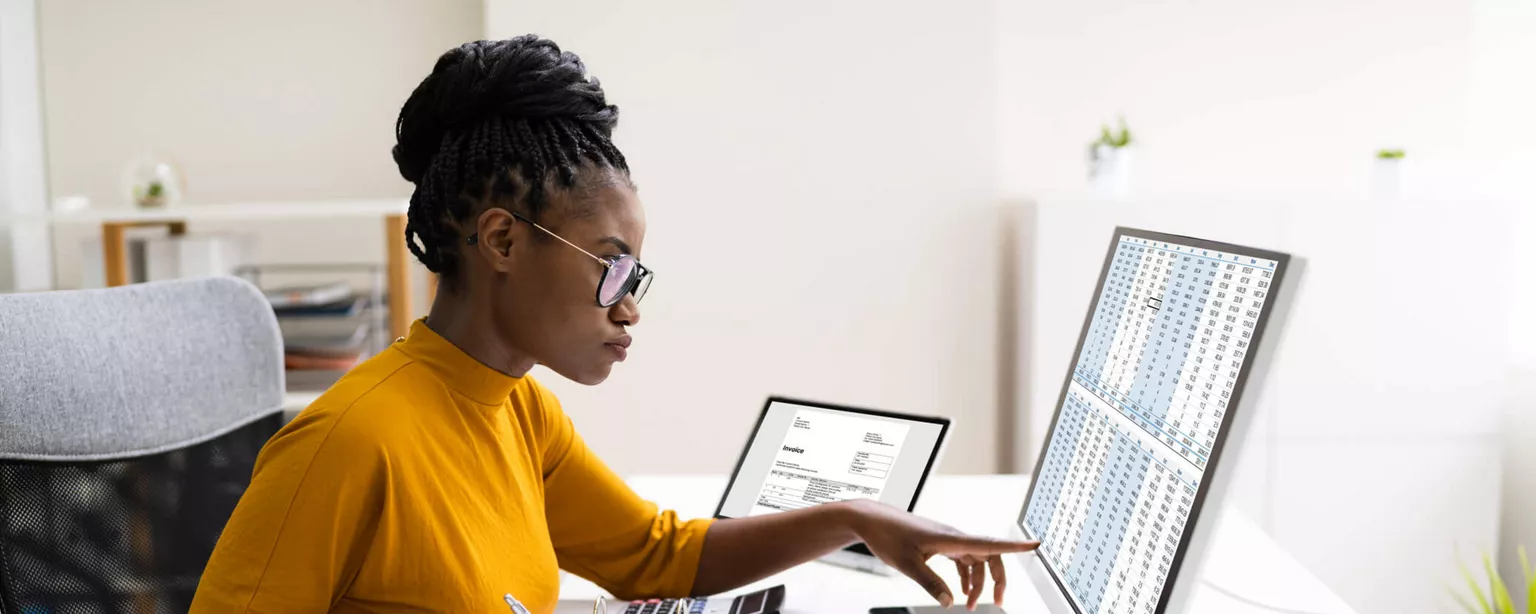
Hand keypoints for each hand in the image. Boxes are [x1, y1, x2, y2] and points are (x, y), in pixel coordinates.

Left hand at [844, 500, 1039, 609]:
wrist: (872, 519)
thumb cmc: (888, 536)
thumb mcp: (907, 565)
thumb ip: (931, 584)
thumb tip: (951, 602)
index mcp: (951, 538)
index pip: (990, 543)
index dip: (1016, 546)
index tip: (1037, 545)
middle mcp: (954, 536)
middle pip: (990, 555)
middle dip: (997, 578)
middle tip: (997, 602)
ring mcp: (948, 539)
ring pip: (976, 559)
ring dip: (978, 582)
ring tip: (971, 605)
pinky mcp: (941, 542)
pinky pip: (964, 559)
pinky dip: (966, 576)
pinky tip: (961, 591)